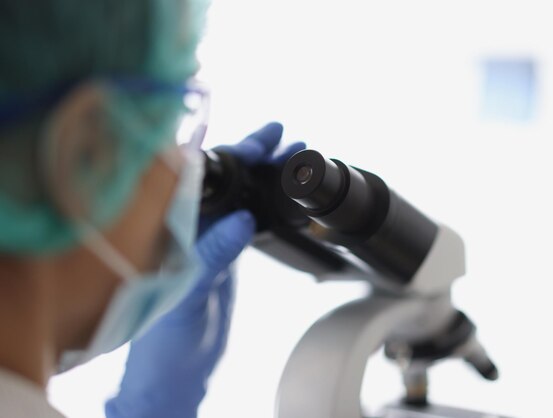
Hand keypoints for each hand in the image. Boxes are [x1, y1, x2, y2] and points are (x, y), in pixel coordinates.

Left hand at [105, 122, 304, 417]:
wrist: (179, 371)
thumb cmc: (164, 338)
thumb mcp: (187, 292)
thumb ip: (212, 253)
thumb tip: (241, 219)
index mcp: (166, 229)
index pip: (192, 177)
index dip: (223, 153)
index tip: (251, 141)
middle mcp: (185, 227)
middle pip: (221, 179)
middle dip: (250, 154)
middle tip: (279, 135)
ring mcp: (207, 238)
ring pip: (237, 195)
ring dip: (262, 174)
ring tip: (290, 153)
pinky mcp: (224, 254)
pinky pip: (246, 218)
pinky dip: (265, 201)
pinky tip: (279, 190)